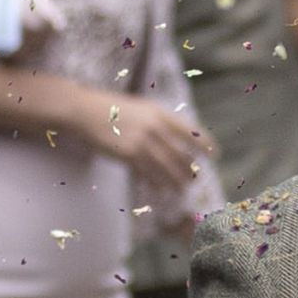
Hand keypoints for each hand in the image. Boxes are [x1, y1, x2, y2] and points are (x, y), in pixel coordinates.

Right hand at [94, 94, 214, 203]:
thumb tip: (175, 138)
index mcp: (159, 113)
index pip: (191, 131)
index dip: (205, 144)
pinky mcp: (128, 154)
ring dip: (177, 181)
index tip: (215, 154)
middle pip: (181, 153)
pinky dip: (157, 183)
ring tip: (182, 189)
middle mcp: (154, 127)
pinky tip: (161, 189)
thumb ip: (158, 122)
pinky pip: (149, 173)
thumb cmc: (110, 109)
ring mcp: (142, 141)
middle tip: (194, 178)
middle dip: (190, 168)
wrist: (83, 110)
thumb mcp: (140, 108)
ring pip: (168, 167)